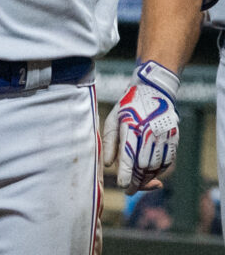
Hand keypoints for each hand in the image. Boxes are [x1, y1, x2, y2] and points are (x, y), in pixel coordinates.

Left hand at [102, 60, 180, 194]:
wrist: (154, 90)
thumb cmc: (128, 106)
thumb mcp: (113, 118)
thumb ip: (109, 141)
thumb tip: (108, 164)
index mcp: (131, 126)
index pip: (128, 155)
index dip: (125, 173)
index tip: (123, 186)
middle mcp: (149, 132)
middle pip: (143, 165)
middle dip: (136, 180)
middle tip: (129, 190)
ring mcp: (164, 136)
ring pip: (156, 166)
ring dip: (147, 178)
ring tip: (138, 184)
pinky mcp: (174, 138)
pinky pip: (167, 161)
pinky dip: (159, 171)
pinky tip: (151, 175)